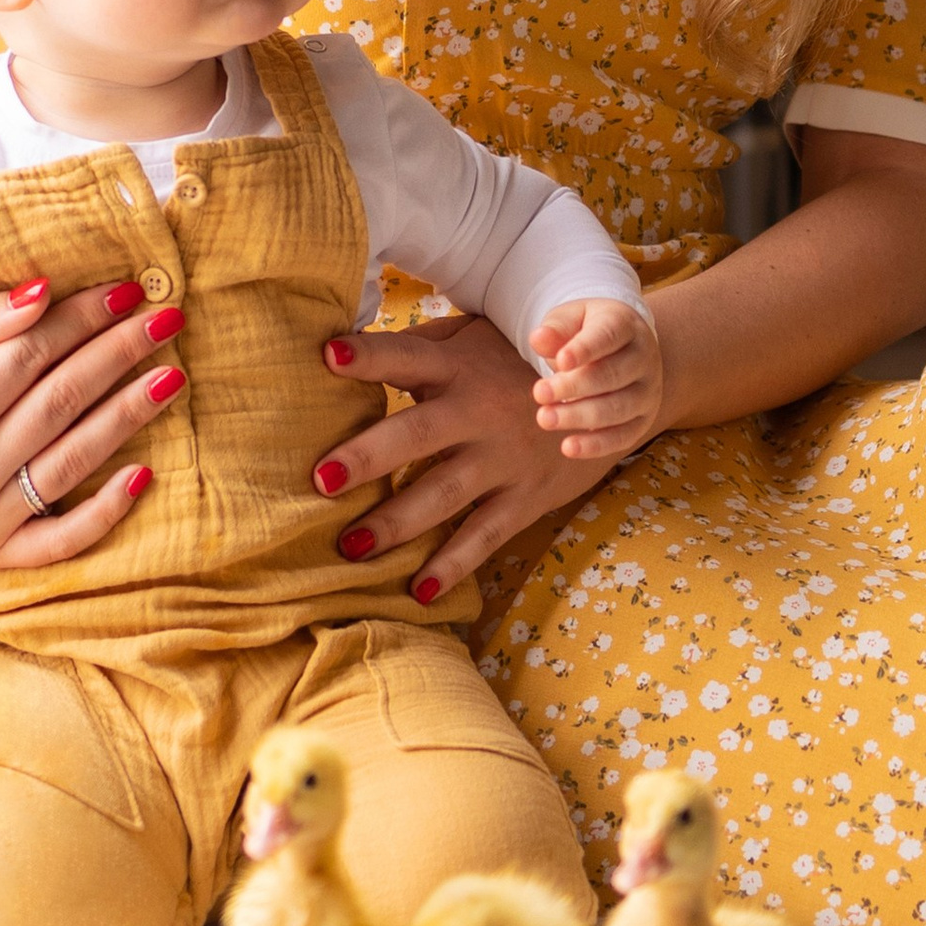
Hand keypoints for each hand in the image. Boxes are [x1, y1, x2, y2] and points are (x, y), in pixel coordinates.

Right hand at [0, 275, 184, 568]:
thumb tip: (44, 294)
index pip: (28, 359)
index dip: (78, 322)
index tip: (122, 292)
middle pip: (59, 404)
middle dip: (118, 357)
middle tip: (165, 320)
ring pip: (71, 462)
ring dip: (127, 417)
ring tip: (171, 377)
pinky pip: (60, 539)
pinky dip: (104, 511)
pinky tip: (144, 475)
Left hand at [316, 309, 632, 597]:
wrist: (602, 391)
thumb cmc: (512, 361)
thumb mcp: (473, 336)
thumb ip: (419, 345)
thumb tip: (342, 345)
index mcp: (457, 365)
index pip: (406, 355)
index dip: (369, 355)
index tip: (328, 356)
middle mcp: (478, 411)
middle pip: (418, 433)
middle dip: (370, 456)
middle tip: (323, 479)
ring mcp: (504, 458)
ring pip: (444, 492)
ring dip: (397, 522)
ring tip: (351, 546)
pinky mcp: (526, 496)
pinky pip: (485, 534)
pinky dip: (453, 563)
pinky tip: (419, 589)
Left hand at [528, 298, 661, 461]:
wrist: (621, 346)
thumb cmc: (586, 330)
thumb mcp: (570, 319)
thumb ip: (555, 329)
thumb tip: (538, 339)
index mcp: (626, 325)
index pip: (608, 336)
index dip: (585, 350)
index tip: (560, 361)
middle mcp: (644, 358)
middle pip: (612, 375)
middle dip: (574, 387)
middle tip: (539, 393)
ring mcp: (648, 391)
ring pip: (617, 409)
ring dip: (579, 416)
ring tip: (545, 418)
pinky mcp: (643, 419)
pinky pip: (623, 436)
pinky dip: (596, 445)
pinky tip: (568, 447)